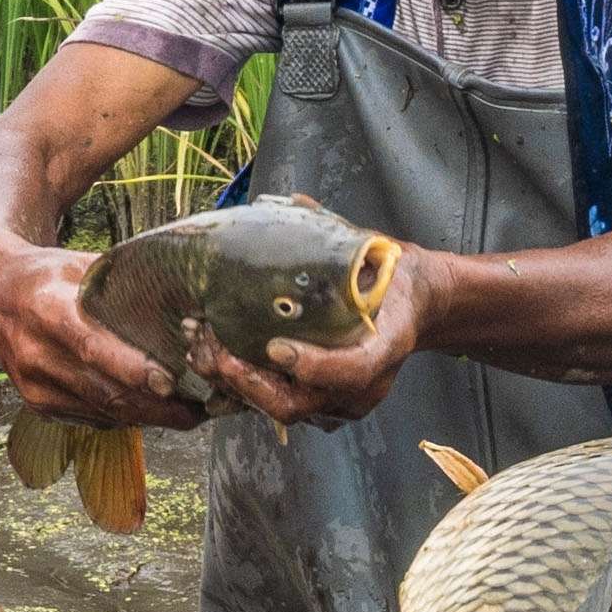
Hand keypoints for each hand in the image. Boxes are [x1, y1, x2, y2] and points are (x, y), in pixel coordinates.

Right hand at [0, 246, 213, 432]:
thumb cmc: (49, 275)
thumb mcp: (82, 265)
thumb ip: (125, 284)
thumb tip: (187, 297)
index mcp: (46, 310)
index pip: (92, 346)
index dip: (132, 368)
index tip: (170, 382)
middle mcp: (35, 354)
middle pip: (103, 390)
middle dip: (157, 406)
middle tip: (202, 407)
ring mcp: (35, 386)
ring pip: (103, 411)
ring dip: (149, 417)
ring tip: (190, 412)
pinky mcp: (39, 406)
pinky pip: (93, 417)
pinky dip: (126, 416)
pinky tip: (154, 410)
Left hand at [191, 245, 439, 431]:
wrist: (411, 306)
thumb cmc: (389, 278)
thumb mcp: (377, 252)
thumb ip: (338, 233)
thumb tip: (297, 202)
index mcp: (388, 344)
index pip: (353, 370)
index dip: (314, 365)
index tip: (276, 346)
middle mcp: (364, 386)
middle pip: (299, 403)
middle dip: (249, 381)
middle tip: (215, 351)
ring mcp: (340, 403)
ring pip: (281, 409)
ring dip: (235, 384)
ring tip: (201, 349)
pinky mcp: (320, 405)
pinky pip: (276, 404)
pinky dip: (241, 386)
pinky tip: (211, 356)